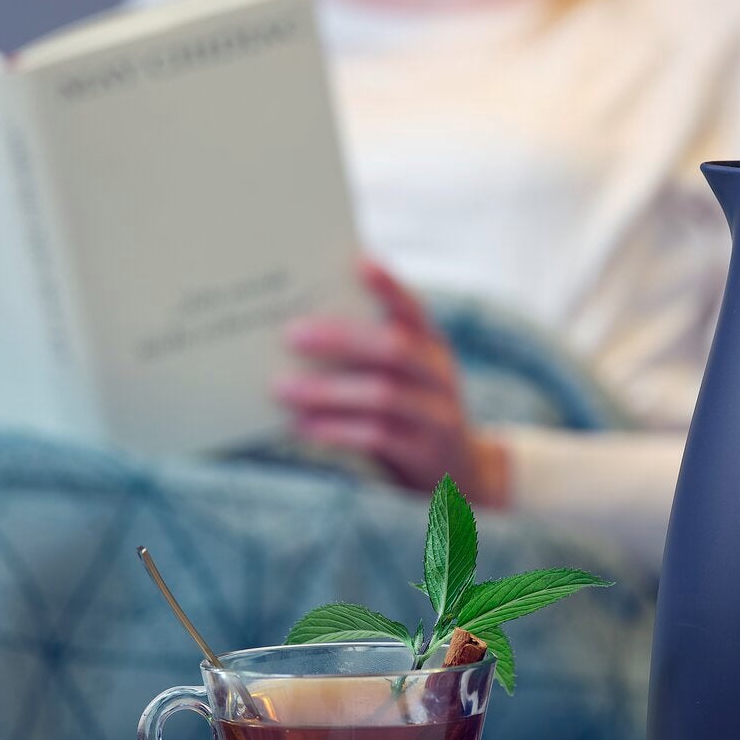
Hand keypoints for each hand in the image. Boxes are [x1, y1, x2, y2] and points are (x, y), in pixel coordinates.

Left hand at [275, 258, 509, 507]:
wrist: (459, 477)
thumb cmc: (409, 415)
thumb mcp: (401, 378)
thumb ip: (367, 352)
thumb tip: (298, 328)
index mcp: (432, 346)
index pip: (413, 307)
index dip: (390, 286)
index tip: (358, 262)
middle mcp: (440, 375)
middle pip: (395, 348)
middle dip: (341, 338)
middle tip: (290, 334)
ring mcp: (438, 415)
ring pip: (383, 394)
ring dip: (327, 390)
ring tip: (281, 387)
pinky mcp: (425, 454)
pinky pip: (379, 437)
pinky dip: (337, 429)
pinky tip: (303, 426)